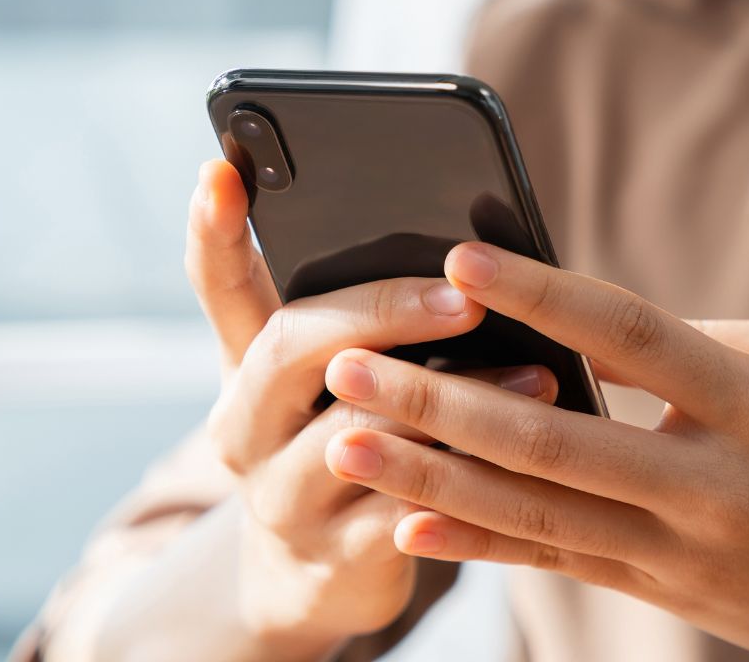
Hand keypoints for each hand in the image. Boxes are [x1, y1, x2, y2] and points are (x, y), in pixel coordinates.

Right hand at [185, 164, 558, 658]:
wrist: (306, 578)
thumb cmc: (334, 443)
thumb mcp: (325, 382)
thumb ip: (363, 318)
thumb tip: (461, 245)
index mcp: (245, 366)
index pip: (220, 286)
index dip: (214, 231)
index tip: (220, 170)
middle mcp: (245, 427)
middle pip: (289, 348)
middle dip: (381, 310)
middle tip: (462, 296)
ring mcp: (281, 498)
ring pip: (356, 436)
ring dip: (452, 401)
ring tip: (534, 373)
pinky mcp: (335, 560)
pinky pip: (405, 515)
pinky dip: (469, 482)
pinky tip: (526, 461)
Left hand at [319, 242, 748, 660]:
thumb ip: (694, 342)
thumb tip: (581, 324)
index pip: (634, 338)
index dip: (543, 295)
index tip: (460, 259)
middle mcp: (710, 487)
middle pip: (551, 440)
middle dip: (439, 402)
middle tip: (347, 362)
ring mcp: (680, 552)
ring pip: (533, 514)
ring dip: (428, 478)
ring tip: (343, 442)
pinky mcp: (661, 592)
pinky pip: (555, 565)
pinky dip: (477, 547)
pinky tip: (405, 527)